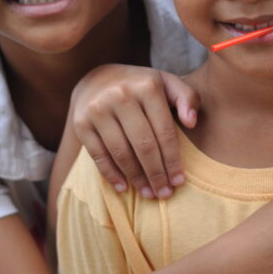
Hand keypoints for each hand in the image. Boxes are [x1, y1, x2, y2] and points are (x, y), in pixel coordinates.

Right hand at [67, 64, 198, 199]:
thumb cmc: (141, 87)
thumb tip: (191, 122)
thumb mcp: (167, 83)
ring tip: (148, 194)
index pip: (164, 131)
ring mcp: (98, 109)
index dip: (172, 159)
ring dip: (136, 178)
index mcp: (147, 86)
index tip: (179, 181)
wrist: (98, 79)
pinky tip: (124, 188)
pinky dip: (111, 174)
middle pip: (143, 145)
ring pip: (121, 152)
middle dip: (156, 174)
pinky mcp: (81, 123)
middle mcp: (121, 95)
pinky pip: (98, 155)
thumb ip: (187, 98)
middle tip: (164, 194)